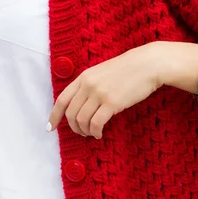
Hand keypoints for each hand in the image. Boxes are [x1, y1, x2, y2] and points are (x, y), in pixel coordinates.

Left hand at [47, 43, 161, 138]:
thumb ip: (89, 85)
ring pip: (82, 120)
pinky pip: (96, 124)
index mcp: (84, 77)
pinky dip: (95, 132)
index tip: (50, 128)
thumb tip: (80, 105)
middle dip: (74, 127)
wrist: (146, 64)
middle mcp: (88, 85)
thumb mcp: (102, 72)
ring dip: (85, 131)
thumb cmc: (127, 69)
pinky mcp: (111, 103)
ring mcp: (99, 93)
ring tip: (93, 133)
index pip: (62, 99)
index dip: (54, 116)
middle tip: (82, 133)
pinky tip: (100, 134)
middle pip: (70, 113)